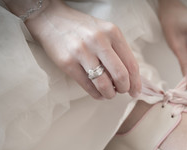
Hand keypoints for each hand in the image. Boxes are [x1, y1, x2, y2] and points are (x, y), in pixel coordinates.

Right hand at [24, 0, 140, 98]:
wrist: (51, 19)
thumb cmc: (82, 28)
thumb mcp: (104, 31)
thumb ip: (117, 50)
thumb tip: (130, 77)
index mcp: (112, 32)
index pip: (131, 64)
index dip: (136, 82)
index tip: (135, 91)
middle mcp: (99, 41)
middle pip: (120, 75)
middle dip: (124, 89)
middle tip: (122, 91)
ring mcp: (82, 52)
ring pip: (104, 84)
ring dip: (110, 94)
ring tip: (109, 93)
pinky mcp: (67, 63)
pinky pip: (87, 86)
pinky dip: (96, 94)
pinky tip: (98, 93)